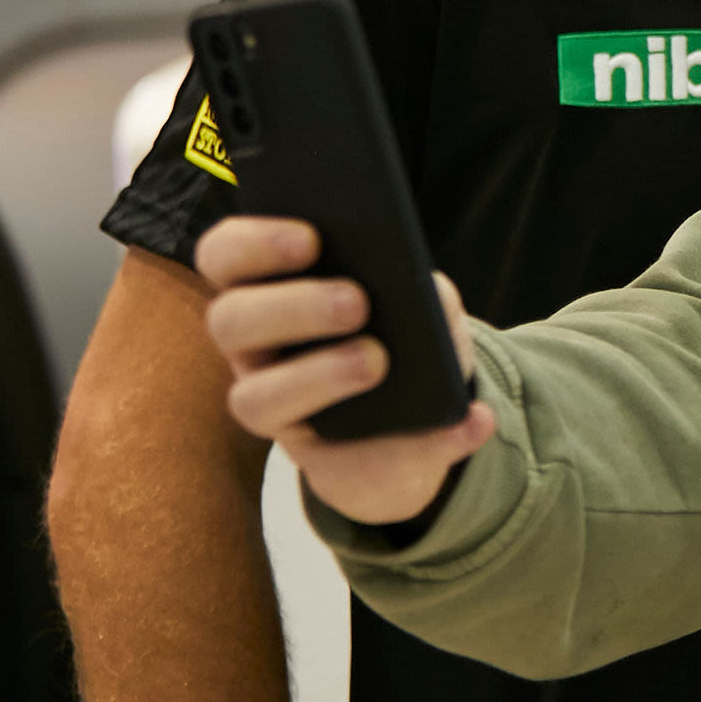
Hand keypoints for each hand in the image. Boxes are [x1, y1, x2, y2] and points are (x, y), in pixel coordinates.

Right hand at [196, 216, 493, 527]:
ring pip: (253, 400)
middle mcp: (254, 348)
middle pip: (229, 321)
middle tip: (355, 302)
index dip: (254, 242)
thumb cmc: (403, 332)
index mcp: (268, 289)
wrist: (415, 421)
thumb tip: (427, 296)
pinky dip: (428, 442)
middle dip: (292, 306)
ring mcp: (274, 407)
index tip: (311, 237)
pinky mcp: (318, 464)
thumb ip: (418, 290)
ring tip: (377, 362)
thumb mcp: (422, 300)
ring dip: (318, 377)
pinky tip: (476, 420)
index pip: (224, 255)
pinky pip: (355, 463)